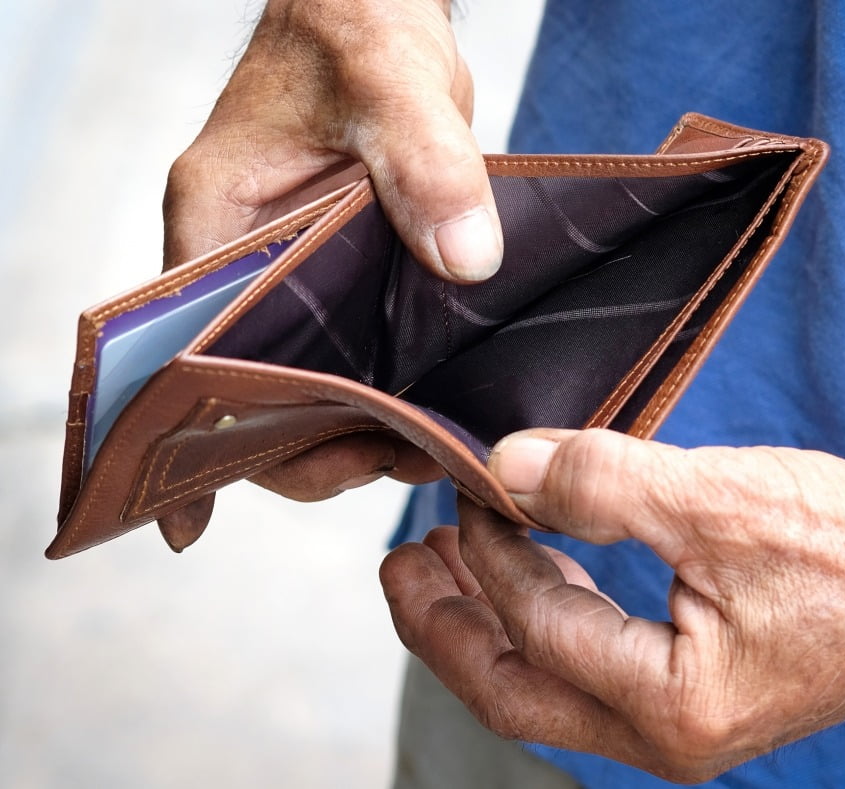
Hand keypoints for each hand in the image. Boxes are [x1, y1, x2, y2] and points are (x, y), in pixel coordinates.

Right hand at [159, 0, 489, 547]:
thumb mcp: (392, 86)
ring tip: (425, 451)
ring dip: (351, 425)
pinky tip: (427, 421)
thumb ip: (427, 168)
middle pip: (249, 389)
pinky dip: (380, 392)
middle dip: (304, 444)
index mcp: (217, 225)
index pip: (185, 358)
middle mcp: (245, 262)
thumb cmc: (357, 28)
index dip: (196, 438)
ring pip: (306, 380)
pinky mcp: (347, 276)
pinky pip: (353, 354)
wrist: (380, 9)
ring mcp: (296, 274)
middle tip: (389, 464)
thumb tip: (464, 263)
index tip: (199, 511)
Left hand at [382, 366, 844, 782]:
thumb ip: (604, 484)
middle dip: (446, 627)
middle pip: (516, 693)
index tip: (468, 486)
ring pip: (549, 687)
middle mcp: (668, 737)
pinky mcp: (699, 698)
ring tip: (449, 559)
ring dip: (492, 623)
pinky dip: (548, 620)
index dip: (490, 552)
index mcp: (669, 705)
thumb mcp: (720, 500)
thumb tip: (505, 467)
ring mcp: (684, 726)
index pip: (538, 625)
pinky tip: (538, 569)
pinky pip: (592, 671)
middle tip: (400, 566)